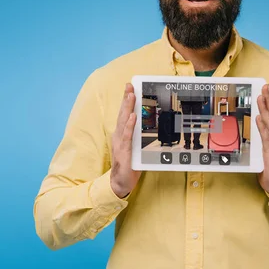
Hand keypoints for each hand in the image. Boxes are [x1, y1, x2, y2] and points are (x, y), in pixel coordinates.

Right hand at [110, 82, 141, 197]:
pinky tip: (132, 117)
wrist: (120, 183)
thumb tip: (149, 125)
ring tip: (131, 96)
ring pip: (123, 122)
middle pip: (122, 114)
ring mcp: (120, 143)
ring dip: (127, 108)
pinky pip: (127, 137)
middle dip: (126, 99)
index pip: (124, 114)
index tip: (130, 88)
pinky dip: (129, 126)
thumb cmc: (129, 165)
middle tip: (129, 85)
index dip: (127, 101)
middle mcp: (118, 136)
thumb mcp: (136, 148)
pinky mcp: (124, 152)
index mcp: (121, 134)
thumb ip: (139, 136)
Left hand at [255, 84, 268, 194]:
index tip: (266, 88)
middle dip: (268, 100)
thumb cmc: (268, 167)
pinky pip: (266, 138)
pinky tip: (259, 118)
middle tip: (265, 86)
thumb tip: (249, 126)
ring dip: (265, 110)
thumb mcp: (261, 150)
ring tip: (261, 98)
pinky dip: (263, 127)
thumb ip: (257, 139)